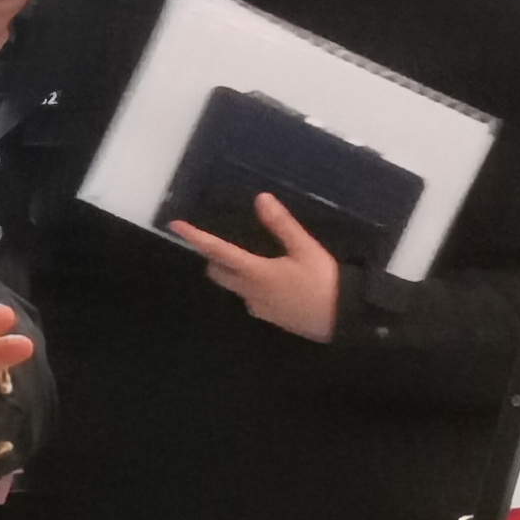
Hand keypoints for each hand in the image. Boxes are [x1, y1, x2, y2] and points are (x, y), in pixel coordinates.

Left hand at [167, 195, 344, 342]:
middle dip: (213, 257)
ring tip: (251, 256)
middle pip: (218, 272)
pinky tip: (272, 279)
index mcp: (255, 273)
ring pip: (233, 286)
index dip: (196, 238)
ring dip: (233, 271)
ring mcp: (258, 307)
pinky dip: (251, 285)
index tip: (175, 226)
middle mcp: (250, 292)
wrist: (343, 319)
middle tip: (220, 241)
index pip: (217, 252)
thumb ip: (281, 225)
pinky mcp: (269, 317)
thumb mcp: (306, 249)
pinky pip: (250, 298)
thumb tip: (261, 199)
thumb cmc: (324, 282)